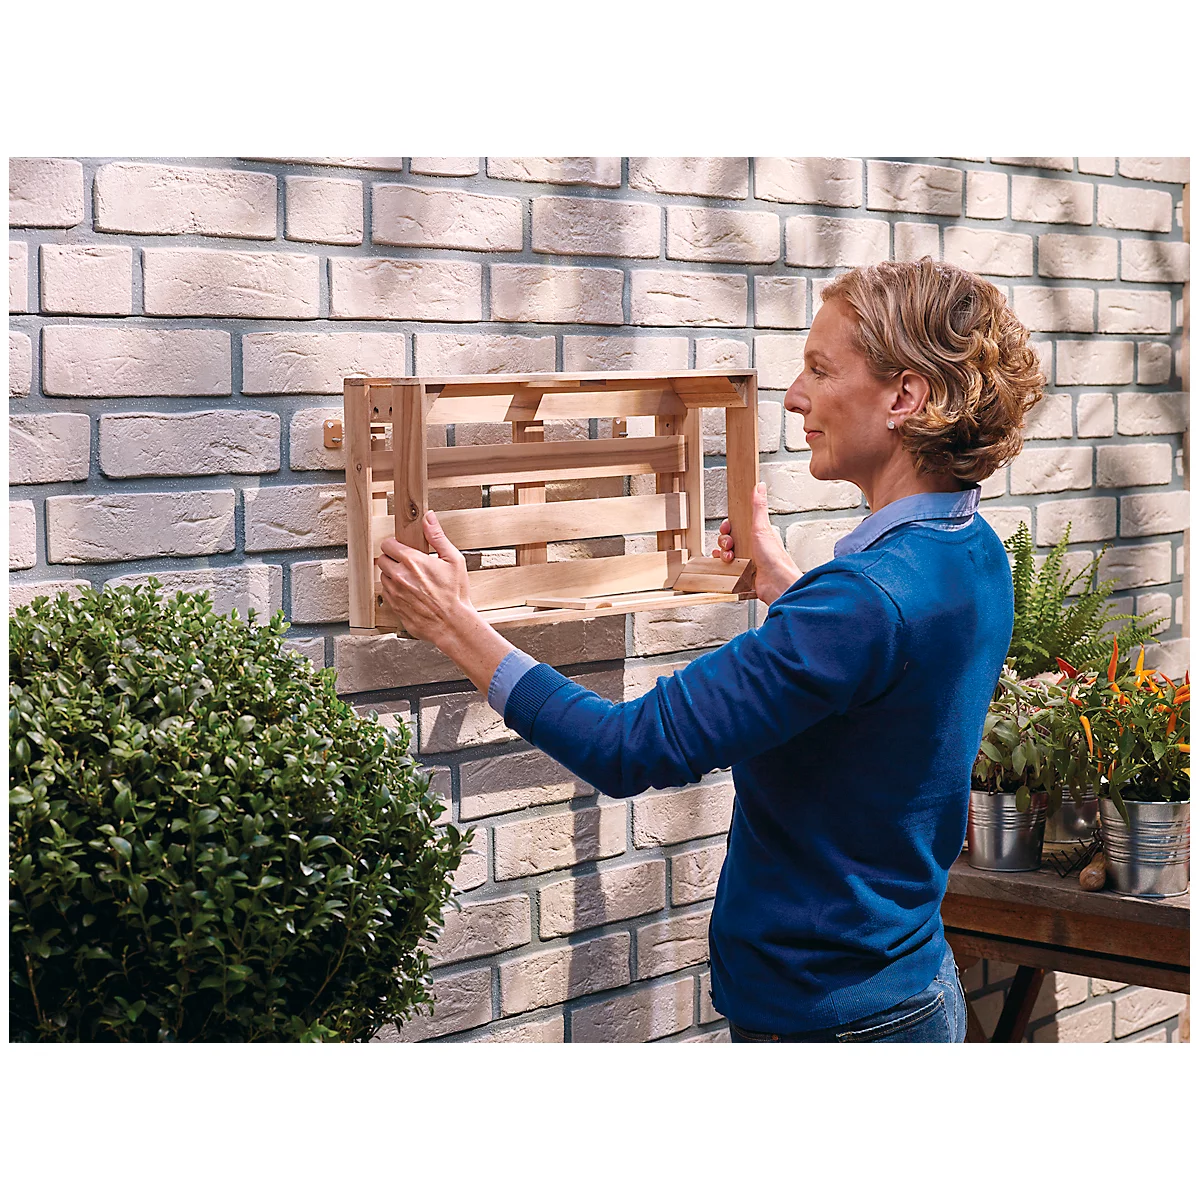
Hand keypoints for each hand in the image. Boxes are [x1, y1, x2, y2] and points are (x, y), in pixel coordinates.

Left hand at [375, 511, 475, 644]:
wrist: (452, 624)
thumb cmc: (455, 594)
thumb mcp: (453, 560)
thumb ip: (437, 537)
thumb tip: (429, 517)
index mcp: (412, 561)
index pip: (387, 544)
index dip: (395, 545)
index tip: (403, 548)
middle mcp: (399, 576)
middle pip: (382, 559)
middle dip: (392, 559)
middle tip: (407, 564)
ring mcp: (394, 592)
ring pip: (383, 577)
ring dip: (392, 576)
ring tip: (410, 580)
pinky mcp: (394, 606)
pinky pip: (386, 593)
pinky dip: (394, 591)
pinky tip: (410, 593)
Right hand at [712, 481, 800, 605]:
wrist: (776, 583)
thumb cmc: (774, 557)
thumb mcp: (762, 527)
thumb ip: (758, 506)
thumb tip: (759, 486)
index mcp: (758, 534)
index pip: (737, 526)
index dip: (729, 527)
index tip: (727, 528)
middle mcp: (753, 546)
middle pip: (730, 539)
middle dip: (725, 541)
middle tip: (730, 545)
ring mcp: (748, 560)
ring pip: (727, 553)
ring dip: (724, 554)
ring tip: (730, 557)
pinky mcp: (743, 573)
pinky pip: (727, 567)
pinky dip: (723, 565)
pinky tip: (726, 565)